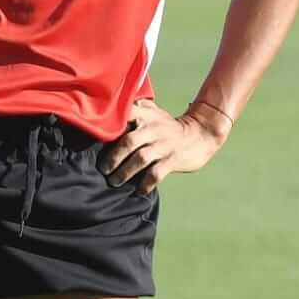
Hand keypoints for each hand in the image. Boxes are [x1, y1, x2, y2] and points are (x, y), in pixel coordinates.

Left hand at [100, 98, 228, 194]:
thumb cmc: (169, 126)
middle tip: (104, 169)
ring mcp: (164, 145)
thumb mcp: (154, 112)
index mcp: (147, 116)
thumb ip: (136, 109)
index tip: (97, 137)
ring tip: (115, 182)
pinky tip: (138, 191)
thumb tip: (110, 107)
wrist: (200, 135)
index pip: (126, 114)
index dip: (110, 124)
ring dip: (125, 173)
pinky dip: (145, 184)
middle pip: (128, 142)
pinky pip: (156, 174)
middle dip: (113, 157)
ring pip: (140, 159)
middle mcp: (154, 129)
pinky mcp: (173, 160)